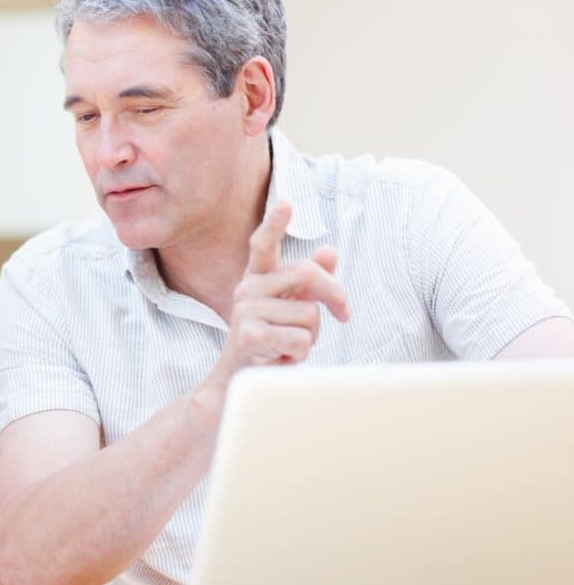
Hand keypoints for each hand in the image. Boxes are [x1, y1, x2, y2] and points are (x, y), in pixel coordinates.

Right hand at [210, 200, 349, 386]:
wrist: (239, 381)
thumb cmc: (271, 342)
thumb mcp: (292, 309)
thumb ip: (309, 282)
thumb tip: (329, 250)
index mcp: (257, 278)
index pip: (262, 245)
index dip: (274, 224)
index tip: (286, 203)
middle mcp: (247, 288)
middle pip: (307, 272)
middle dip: (335, 295)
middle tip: (345, 315)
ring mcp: (245, 311)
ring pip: (309, 313)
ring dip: (312, 336)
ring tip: (292, 345)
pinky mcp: (249, 335)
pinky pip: (300, 338)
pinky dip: (301, 352)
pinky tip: (282, 357)